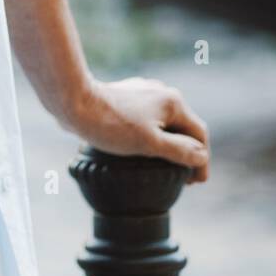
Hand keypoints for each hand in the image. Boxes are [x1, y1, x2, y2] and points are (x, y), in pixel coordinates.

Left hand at [61, 76, 209, 184]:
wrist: (74, 102)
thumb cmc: (111, 124)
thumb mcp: (150, 143)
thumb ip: (180, 151)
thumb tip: (201, 156)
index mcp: (172, 102)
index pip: (199, 133)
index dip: (201, 160)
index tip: (195, 182)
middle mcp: (161, 92)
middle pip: (183, 126)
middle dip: (186, 151)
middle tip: (183, 178)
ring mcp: (142, 93)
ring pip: (164, 122)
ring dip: (169, 143)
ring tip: (165, 166)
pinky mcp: (125, 97)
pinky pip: (147, 118)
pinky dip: (152, 135)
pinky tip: (143, 148)